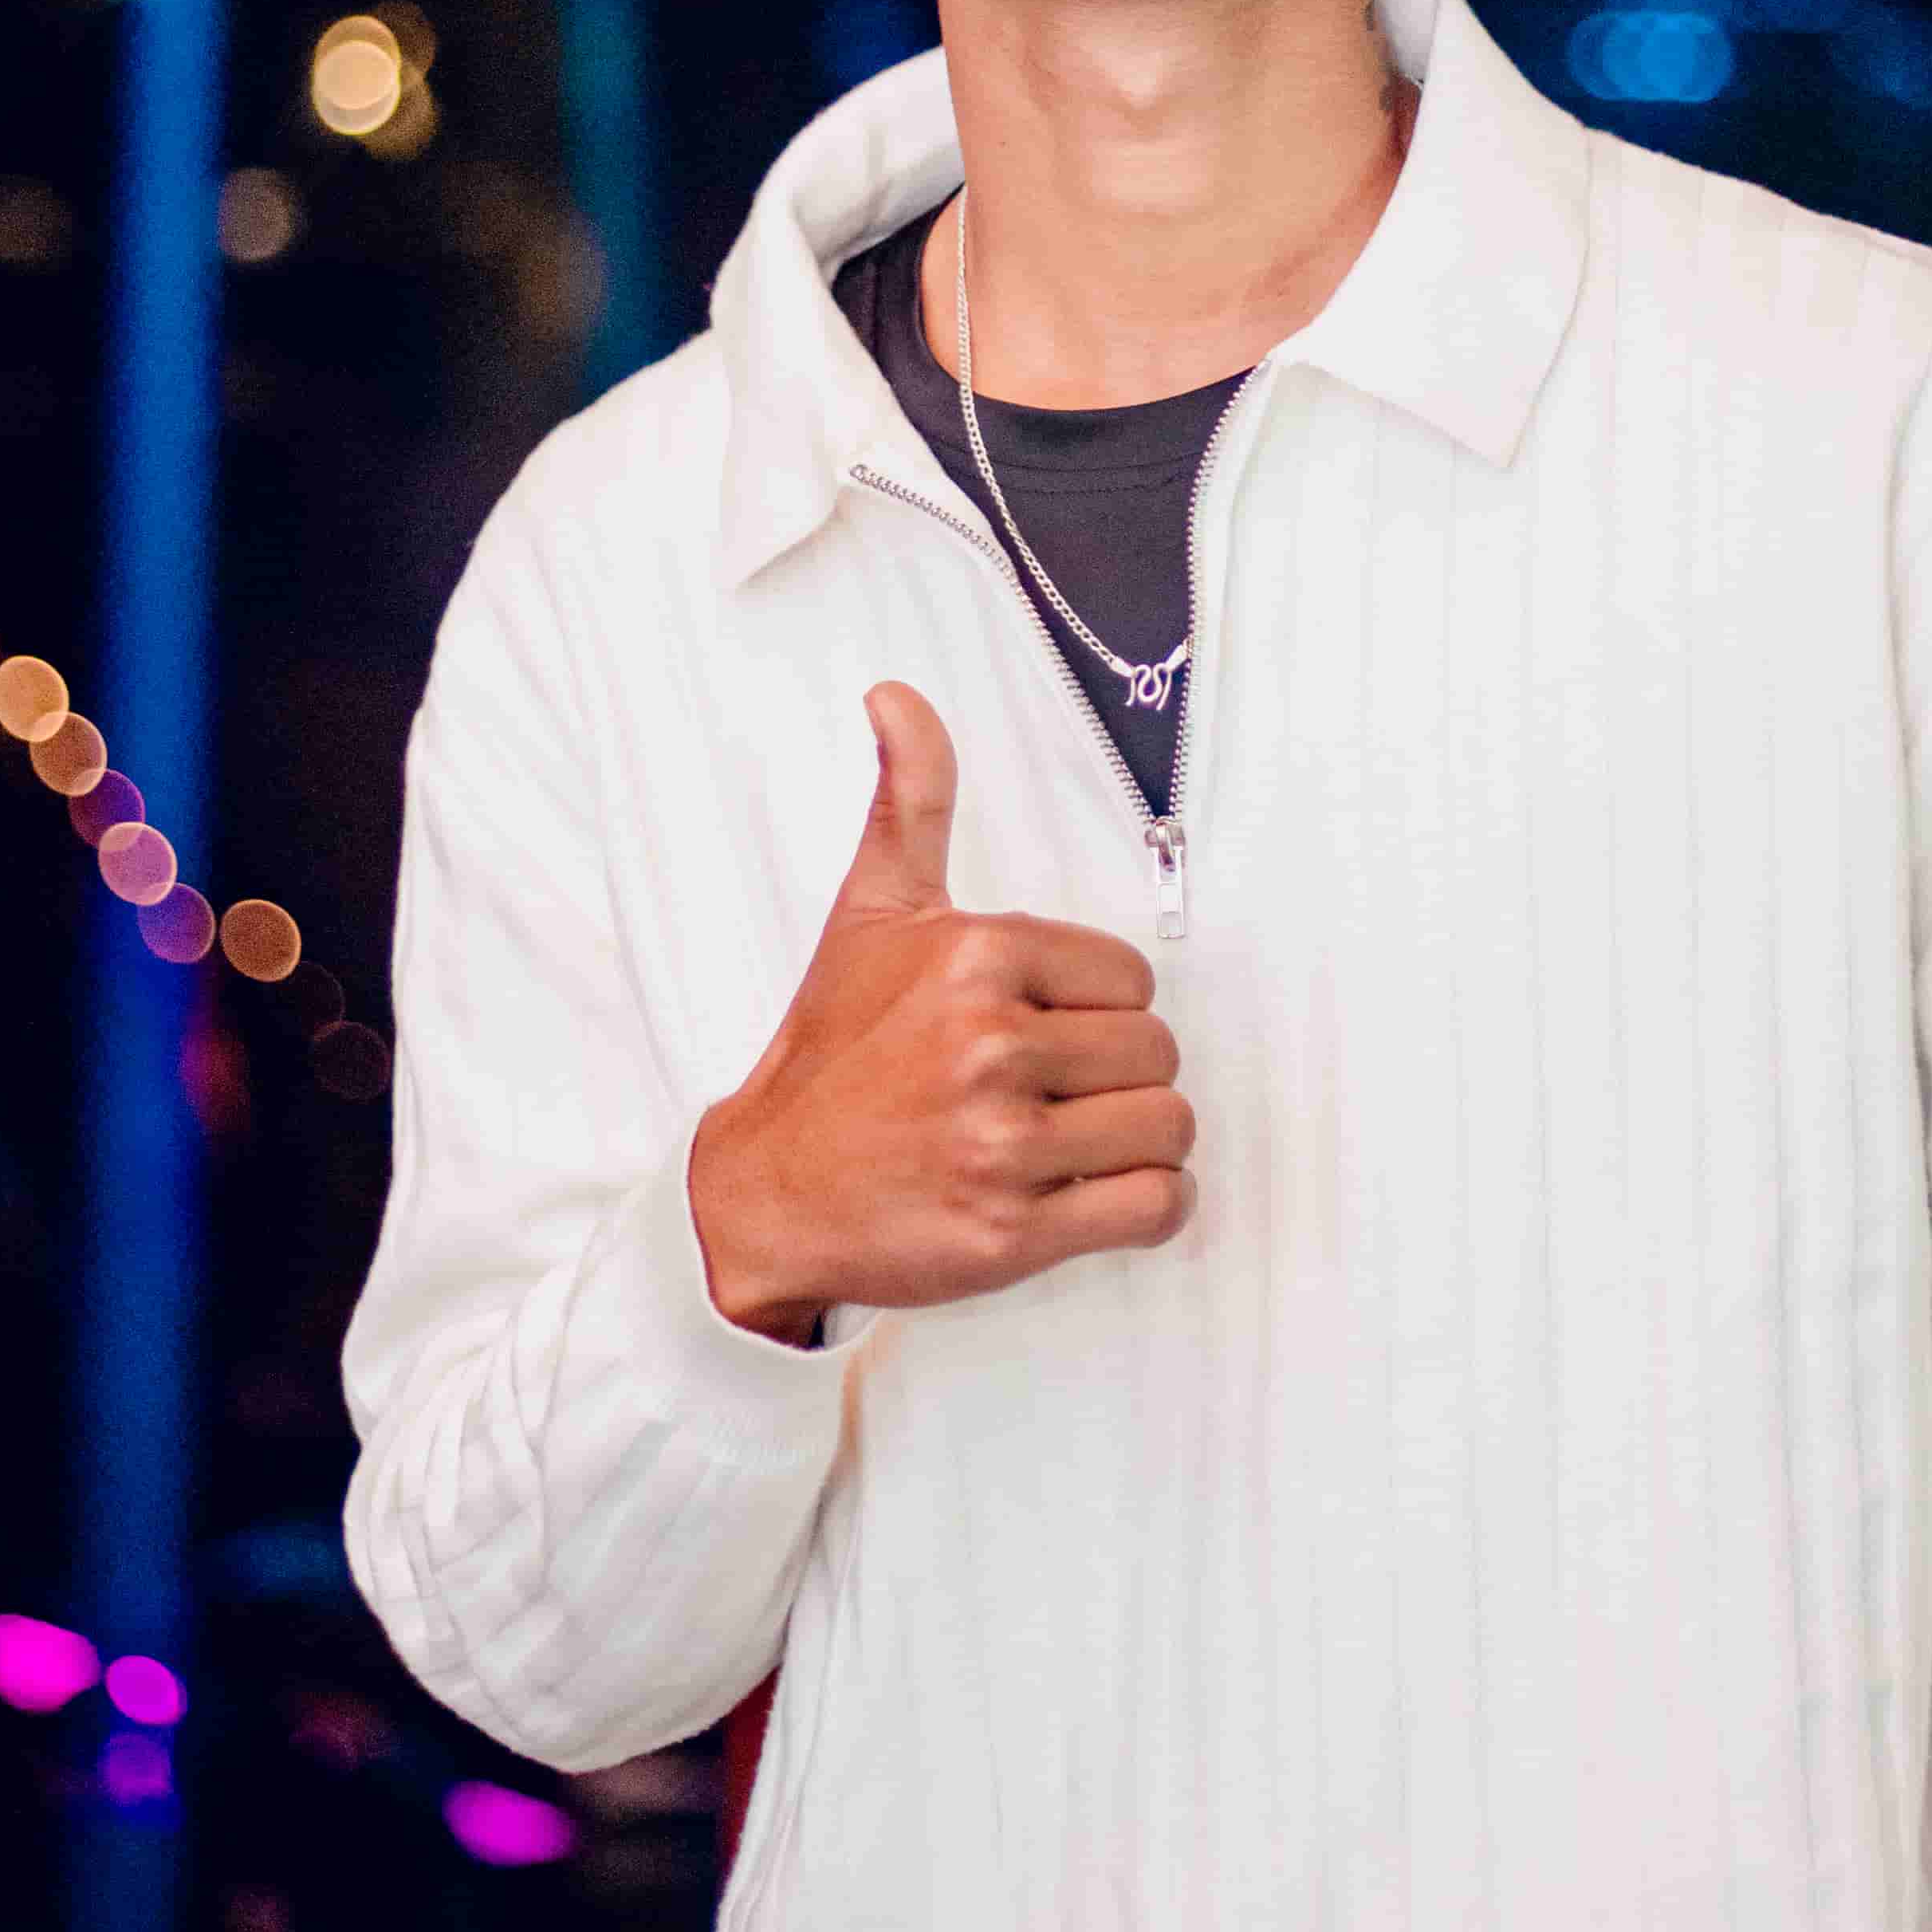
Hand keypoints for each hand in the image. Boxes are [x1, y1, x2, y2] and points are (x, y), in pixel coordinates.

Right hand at [685, 684, 1196, 1343]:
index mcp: (973, 958)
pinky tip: (1101, 1195)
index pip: (1130, 977)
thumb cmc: (829, 1052)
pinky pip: (1152, 1207)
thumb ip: (909, 801)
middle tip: (1061, 1093)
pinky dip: (1149, 1206)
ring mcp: (1000, 1145)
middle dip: (1121, 1077)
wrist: (764, 1191)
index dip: (1098, 1008)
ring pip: (1166, 1128)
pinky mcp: (1011, 1234)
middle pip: (1157, 1053)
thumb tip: (895, 697)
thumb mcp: (869, 914)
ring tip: (1081, 1143)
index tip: (1044, 1027)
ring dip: (1142, 1144)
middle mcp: (988, 1045)